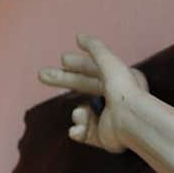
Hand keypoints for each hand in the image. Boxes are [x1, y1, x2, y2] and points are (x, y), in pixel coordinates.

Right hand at [38, 34, 148, 152]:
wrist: (132, 122)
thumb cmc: (123, 90)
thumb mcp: (109, 62)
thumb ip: (95, 48)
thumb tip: (79, 36)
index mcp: (118, 80)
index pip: (93, 70)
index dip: (77, 64)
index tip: (62, 59)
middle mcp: (114, 98)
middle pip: (82, 86)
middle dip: (62, 80)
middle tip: (41, 75)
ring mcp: (108, 118)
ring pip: (81, 111)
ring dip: (78, 113)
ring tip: (81, 113)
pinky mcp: (103, 137)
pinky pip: (83, 132)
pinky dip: (79, 130)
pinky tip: (78, 129)